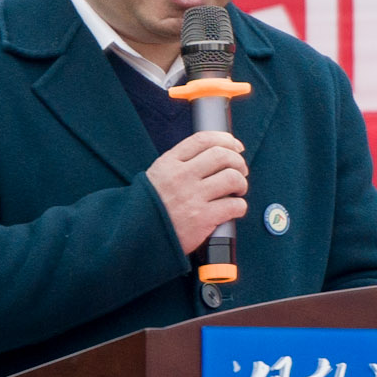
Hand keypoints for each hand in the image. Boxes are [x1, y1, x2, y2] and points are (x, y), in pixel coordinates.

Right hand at [148, 130, 248, 255]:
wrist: (135, 237)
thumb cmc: (149, 208)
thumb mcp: (157, 177)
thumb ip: (180, 164)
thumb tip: (215, 155)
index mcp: (169, 163)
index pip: (203, 140)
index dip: (225, 139)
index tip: (235, 145)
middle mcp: (181, 176)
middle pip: (222, 156)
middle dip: (238, 162)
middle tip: (240, 170)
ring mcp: (192, 197)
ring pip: (232, 178)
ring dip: (241, 183)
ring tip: (238, 190)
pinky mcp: (202, 219)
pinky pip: (234, 205)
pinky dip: (240, 206)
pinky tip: (234, 209)